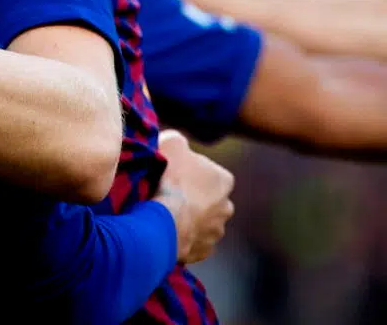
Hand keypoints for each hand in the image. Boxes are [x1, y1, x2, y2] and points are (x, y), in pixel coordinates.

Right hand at [154, 130, 234, 264]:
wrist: (165, 221)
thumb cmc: (171, 180)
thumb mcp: (172, 143)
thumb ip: (178, 139)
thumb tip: (176, 141)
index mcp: (224, 180)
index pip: (210, 173)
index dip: (190, 172)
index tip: (172, 173)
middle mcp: (227, 207)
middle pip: (208, 199)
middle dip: (193, 198)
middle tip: (168, 194)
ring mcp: (216, 232)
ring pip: (201, 222)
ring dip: (187, 219)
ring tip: (163, 214)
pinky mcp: (204, 251)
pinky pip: (192, 242)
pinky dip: (181, 237)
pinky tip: (165, 230)